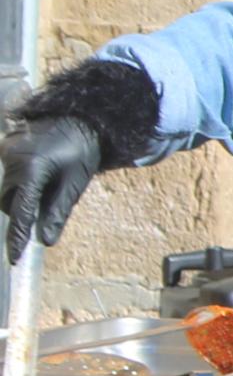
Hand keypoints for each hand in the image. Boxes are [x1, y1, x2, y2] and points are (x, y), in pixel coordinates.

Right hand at [0, 114, 103, 263]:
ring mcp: (6, 152)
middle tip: (42, 210)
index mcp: (31, 171)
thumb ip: (58, 212)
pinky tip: (42, 173)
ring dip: (20, 197)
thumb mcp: (75, 183)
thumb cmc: (82, 151)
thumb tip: (46, 241)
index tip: (14, 257)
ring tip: (47, 187)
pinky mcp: (6, 147)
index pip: (20, 212)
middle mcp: (12, 161)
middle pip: (7, 201)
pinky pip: (8, 174)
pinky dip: (20, 182)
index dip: (17, 237)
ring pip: (6, 189)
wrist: (80, 117)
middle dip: (21, 212)